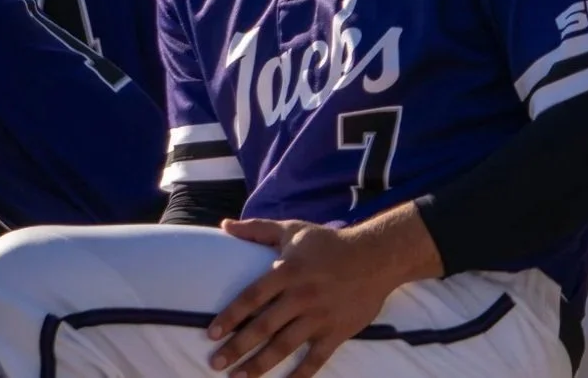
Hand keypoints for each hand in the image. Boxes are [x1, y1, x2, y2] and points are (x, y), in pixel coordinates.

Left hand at [207, 219, 397, 376]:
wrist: (376, 256)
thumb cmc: (329, 244)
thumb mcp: (294, 230)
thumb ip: (258, 230)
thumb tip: (224, 225)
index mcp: (289, 270)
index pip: (252, 297)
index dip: (231, 317)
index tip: (211, 334)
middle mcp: (302, 295)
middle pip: (264, 327)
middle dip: (237, 348)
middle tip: (215, 364)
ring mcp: (320, 316)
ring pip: (284, 346)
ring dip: (259, 365)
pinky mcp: (337, 332)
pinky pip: (315, 360)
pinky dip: (299, 376)